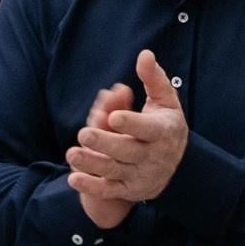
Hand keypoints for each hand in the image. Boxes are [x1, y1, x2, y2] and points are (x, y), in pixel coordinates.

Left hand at [66, 51, 188, 214]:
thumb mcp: (164, 100)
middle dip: (106, 143)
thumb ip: (153, 78)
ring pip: (114, 170)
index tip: (114, 117)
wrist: (173, 166)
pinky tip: (73, 178)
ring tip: (71, 153)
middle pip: (128, 151)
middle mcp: (152, 156)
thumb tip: (144, 55)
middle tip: (84, 134)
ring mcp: (139, 175)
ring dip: (93, 164)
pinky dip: (91, 187)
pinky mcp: (128, 189)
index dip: (131, 124)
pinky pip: (109, 190)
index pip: (148, 130)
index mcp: (162, 132)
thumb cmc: (164, 123)